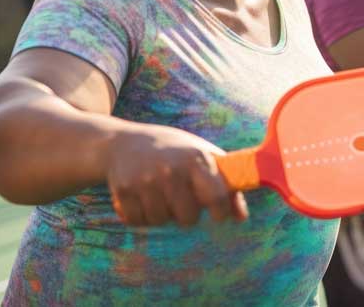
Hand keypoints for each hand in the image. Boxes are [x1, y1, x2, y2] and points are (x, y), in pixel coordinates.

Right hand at [105, 124, 247, 226]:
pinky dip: (140, 216)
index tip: (217, 214)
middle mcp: (171, 169)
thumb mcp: (201, 156)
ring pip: (161, 221)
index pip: (217, 197)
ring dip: (161, 214)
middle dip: (186, 214)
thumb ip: (225, 185)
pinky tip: (140, 198)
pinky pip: (138, 221)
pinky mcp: (124, 190)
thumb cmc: (172, 151)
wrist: (122, 142)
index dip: (220, 212)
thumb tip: (242, 217)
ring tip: (159, 194)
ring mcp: (145, 180)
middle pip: (188, 217)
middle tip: (180, 198)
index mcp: (196, 158)